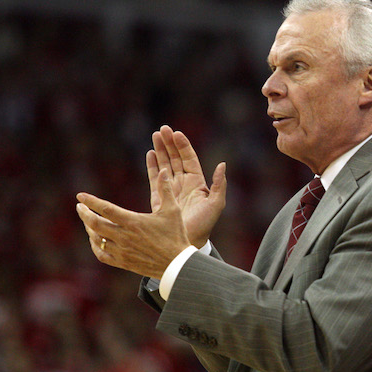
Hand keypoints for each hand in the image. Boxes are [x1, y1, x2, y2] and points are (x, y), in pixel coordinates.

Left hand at [76, 169, 189, 278]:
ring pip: (97, 239)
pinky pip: (102, 255)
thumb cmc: (176, 235)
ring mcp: (122, 251)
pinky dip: (95, 246)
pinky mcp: (123, 262)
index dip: (91, 201)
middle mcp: (124, 236)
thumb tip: (164, 171)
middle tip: (80, 207)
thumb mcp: (173, 210)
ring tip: (88, 221)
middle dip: (84, 214)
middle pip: (95, 224)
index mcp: (133, 221)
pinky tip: (95, 241)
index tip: (80, 196)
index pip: (105, 209)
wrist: (177, 264)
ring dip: (89, 228)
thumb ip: (165, 189)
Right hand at [147, 126, 225, 246]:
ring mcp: (170, 189)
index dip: (183, 146)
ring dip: (160, 150)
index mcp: (197, 183)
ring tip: (155, 135)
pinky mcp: (159, 197)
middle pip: (175, 158)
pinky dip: (152, 165)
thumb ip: (219, 185)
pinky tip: (150, 153)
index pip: (189, 159)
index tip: (176, 133)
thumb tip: (222, 164)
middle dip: (169, 144)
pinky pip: (154, 178)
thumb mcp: (216, 204)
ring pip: (164, 164)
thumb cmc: (204, 225)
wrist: (187, 242)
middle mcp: (183, 183)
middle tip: (162, 129)